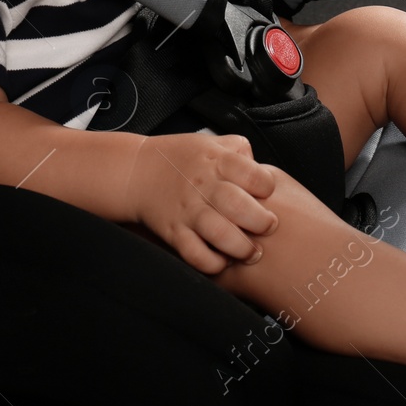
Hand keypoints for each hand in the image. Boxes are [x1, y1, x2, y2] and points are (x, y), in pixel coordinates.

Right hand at [127, 133, 280, 273]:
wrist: (137, 172)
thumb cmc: (180, 158)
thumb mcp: (211, 143)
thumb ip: (240, 153)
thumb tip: (265, 171)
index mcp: (216, 161)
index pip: (252, 174)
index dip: (267, 186)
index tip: (268, 194)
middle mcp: (203, 185)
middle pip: (238, 206)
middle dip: (261, 221)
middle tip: (269, 226)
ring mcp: (187, 210)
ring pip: (219, 234)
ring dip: (241, 247)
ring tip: (252, 252)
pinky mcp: (174, 232)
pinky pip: (195, 254)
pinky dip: (212, 263)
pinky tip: (223, 261)